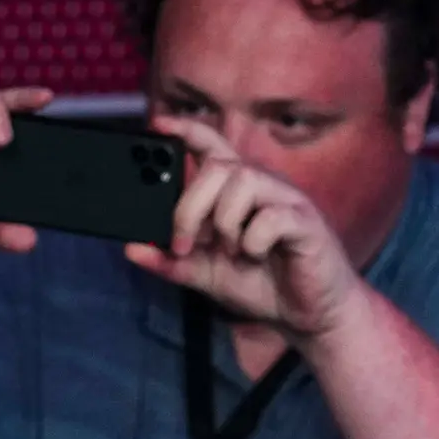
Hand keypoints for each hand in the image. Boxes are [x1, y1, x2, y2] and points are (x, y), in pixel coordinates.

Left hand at [128, 117, 364, 342]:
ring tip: (231, 252)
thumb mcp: (205, 274)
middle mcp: (262, 186)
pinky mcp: (305, 222)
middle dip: (190, 207)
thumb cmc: (261, 283)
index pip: (212, 146)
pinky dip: (253, 242)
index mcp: (237, 191)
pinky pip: (270, 217)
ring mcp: (286, 200)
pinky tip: (258, 257)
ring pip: (243, 183)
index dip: (187, 129)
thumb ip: (172, 261)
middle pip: (218, 167)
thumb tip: (131, 249)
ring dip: (224, 223)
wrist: (307, 314)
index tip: (158, 123)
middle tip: (185, 244)